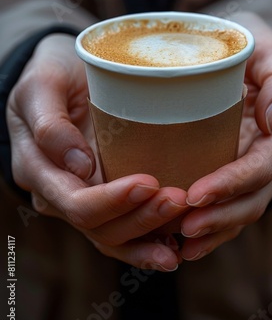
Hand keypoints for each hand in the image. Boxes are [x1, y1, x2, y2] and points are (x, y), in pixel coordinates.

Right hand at [7, 34, 187, 270]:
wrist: (63, 76)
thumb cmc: (51, 74)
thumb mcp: (42, 85)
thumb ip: (50, 124)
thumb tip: (79, 166)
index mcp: (39, 170)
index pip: (75, 202)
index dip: (112, 201)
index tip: (149, 182)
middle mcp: (59, 193)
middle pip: (98, 226)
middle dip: (140, 219)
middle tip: (179, 199)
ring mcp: (83, 196)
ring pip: (114, 235)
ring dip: (149, 236)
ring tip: (184, 233)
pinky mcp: (104, 195)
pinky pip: (124, 229)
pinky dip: (148, 241)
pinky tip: (176, 245)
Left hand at [180, 12, 271, 260]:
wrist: (250, 61)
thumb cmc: (256, 51)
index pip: (261, 165)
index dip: (232, 184)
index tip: (196, 194)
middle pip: (252, 198)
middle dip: (219, 216)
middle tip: (182, 225)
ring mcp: (259, 172)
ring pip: (242, 212)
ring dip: (213, 230)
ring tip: (180, 242)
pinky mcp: (240, 177)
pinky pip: (230, 210)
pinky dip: (211, 230)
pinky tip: (184, 243)